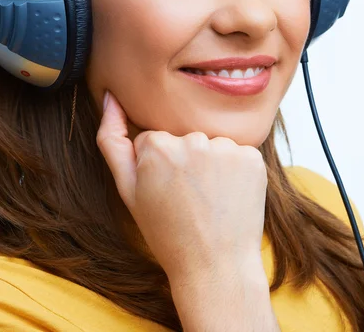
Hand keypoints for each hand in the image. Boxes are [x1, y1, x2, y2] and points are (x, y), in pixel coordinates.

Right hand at [96, 90, 267, 283]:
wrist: (215, 266)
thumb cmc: (167, 231)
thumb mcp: (127, 189)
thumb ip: (112, 139)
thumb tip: (111, 97)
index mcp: (157, 145)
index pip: (155, 140)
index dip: (157, 167)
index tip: (165, 191)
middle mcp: (191, 140)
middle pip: (184, 138)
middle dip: (184, 162)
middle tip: (187, 198)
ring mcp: (225, 148)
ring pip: (211, 144)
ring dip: (210, 164)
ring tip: (209, 199)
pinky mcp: (251, 157)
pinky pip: (237, 152)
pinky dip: (234, 169)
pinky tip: (228, 194)